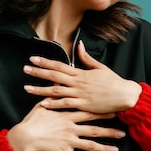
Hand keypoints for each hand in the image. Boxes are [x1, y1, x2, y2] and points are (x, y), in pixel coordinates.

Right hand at [6, 100, 125, 150]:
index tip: (114, 111)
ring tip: (116, 149)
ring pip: (91, 145)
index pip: (89, 113)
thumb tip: (58, 81)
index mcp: (67, 115)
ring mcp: (69, 141)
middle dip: (109, 130)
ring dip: (104, 147)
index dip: (102, 112)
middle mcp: (71, 128)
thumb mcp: (43, 104)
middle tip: (123, 131)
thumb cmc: (33, 120)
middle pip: (94, 129)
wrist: (25, 136)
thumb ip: (53, 94)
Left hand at [23, 41, 141, 113]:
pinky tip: (43, 104)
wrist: (125, 95)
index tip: (33, 58)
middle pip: (54, 76)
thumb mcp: (100, 67)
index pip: (59, 65)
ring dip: (40, 90)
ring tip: (27, 88)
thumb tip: (79, 45)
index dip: (45, 61)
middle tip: (25, 69)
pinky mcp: (83, 106)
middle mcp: (78, 82)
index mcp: (81, 73)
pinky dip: (54, 104)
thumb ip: (87, 58)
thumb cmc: (113, 82)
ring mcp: (80, 94)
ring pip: (56, 91)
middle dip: (38, 72)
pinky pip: (66, 105)